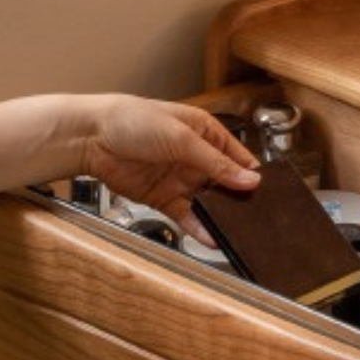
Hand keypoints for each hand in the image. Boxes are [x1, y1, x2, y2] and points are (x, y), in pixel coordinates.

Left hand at [79, 95, 258, 232]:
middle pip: (226, 183)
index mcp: (206, 133)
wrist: (92, 138)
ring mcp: (181, 179)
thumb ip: (216, 163)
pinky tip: (212, 238)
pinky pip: (187, 215)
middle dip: (239, 199)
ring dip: (221, 215)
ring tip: (238, 231)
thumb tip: (249, 179)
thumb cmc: (134, 121)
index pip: (238, 157)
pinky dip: (200, 227)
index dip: (252, 175)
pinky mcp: (164, 198)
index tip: (268, 194)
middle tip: (257, 218)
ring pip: (209, 202)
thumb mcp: (182, 139)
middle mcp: (197, 157)